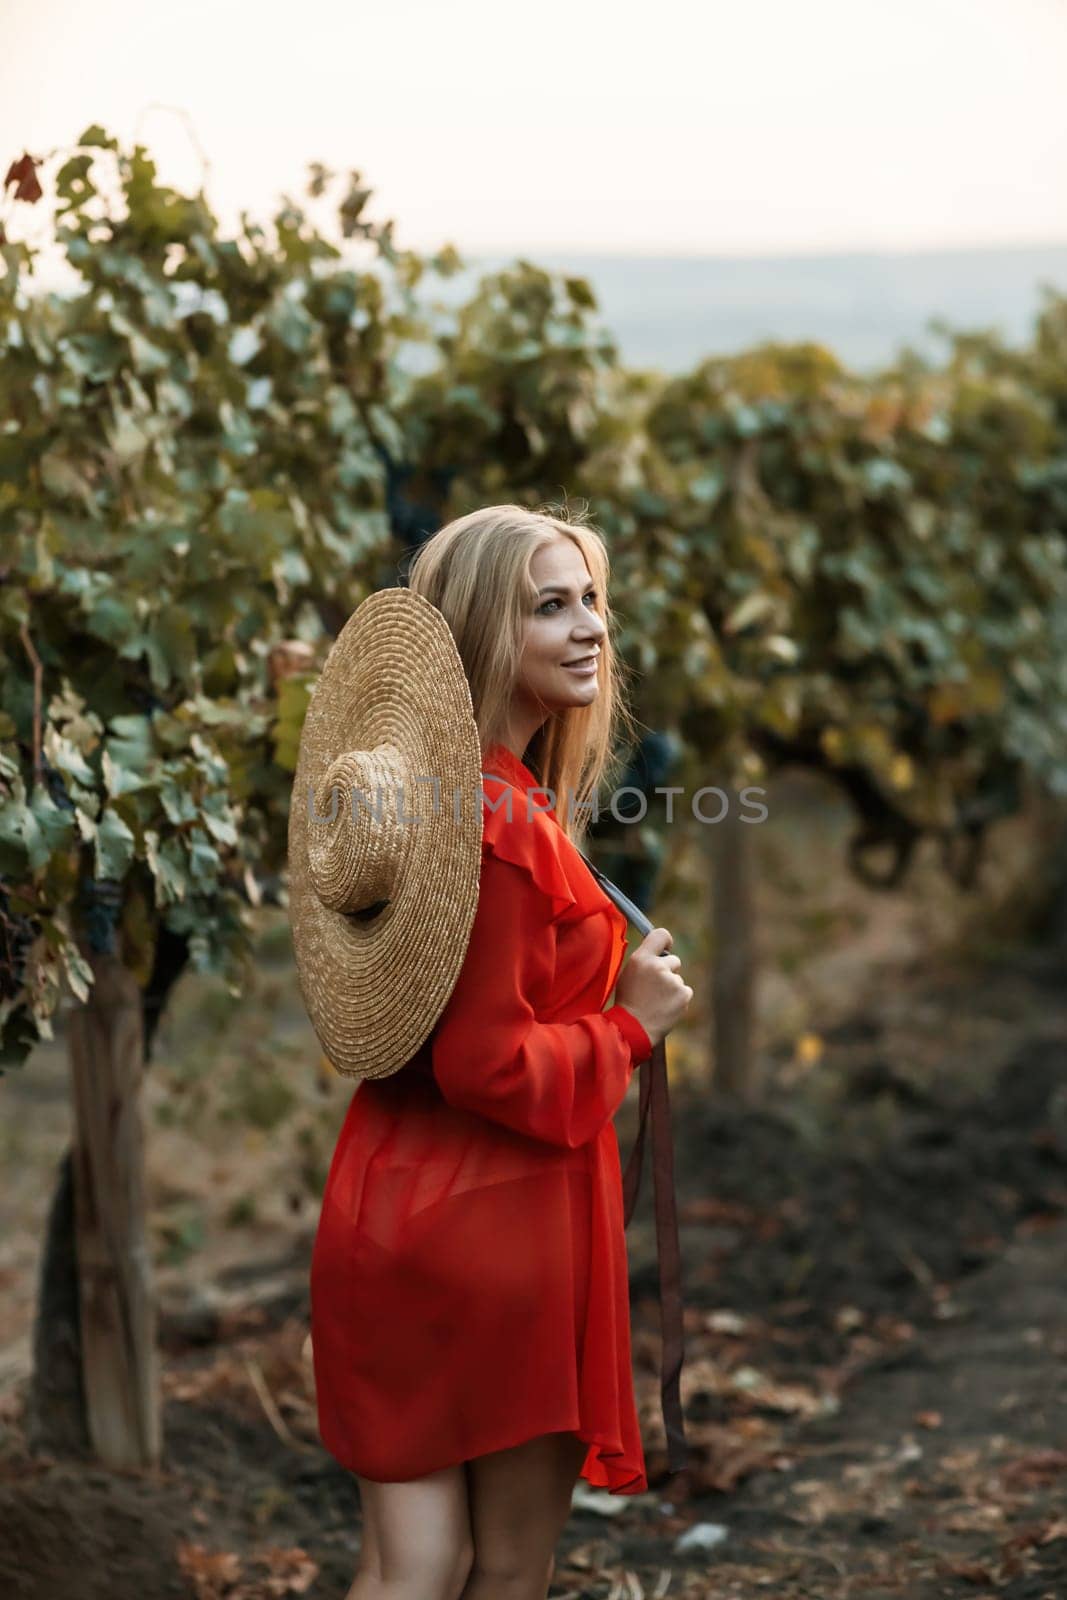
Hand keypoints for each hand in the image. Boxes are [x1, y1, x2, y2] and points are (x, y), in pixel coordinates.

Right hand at [614, 926, 691, 1048]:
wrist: (633, 1028)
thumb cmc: (628, 1002)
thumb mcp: (629, 974)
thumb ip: (645, 961)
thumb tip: (659, 954)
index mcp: (641, 958)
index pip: (660, 935)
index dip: (666, 941)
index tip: (666, 947)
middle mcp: (658, 966)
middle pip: (673, 960)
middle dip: (667, 971)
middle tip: (653, 988)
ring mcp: (673, 980)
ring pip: (678, 979)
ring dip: (671, 988)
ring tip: (656, 1002)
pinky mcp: (684, 994)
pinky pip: (684, 991)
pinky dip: (678, 999)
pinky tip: (664, 1008)